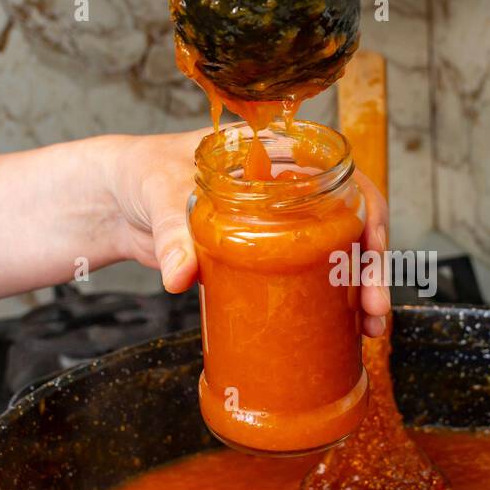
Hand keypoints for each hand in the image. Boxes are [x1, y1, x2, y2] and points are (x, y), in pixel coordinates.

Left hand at [103, 130, 391, 336]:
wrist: (114, 203)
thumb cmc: (142, 173)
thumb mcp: (161, 192)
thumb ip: (174, 232)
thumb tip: (180, 276)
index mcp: (280, 156)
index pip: (345, 180)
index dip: (370, 216)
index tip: (372, 252)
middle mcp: (291, 192)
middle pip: (352, 226)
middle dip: (373, 268)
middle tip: (375, 307)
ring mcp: (281, 230)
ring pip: (337, 258)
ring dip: (362, 293)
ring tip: (371, 330)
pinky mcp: (263, 264)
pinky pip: (307, 282)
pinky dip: (331, 306)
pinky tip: (348, 332)